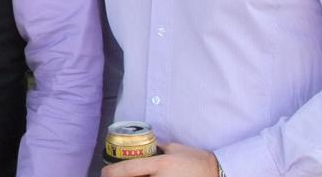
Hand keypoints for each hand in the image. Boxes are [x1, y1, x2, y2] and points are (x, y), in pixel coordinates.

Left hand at [103, 143, 218, 176]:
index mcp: (160, 164)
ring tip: (129, 176)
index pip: (128, 169)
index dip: (111, 172)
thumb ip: (157, 149)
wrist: (216, 173)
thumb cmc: (196, 159)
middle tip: (113, 176)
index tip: (104, 172)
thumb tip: (143, 147)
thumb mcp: (174, 148)